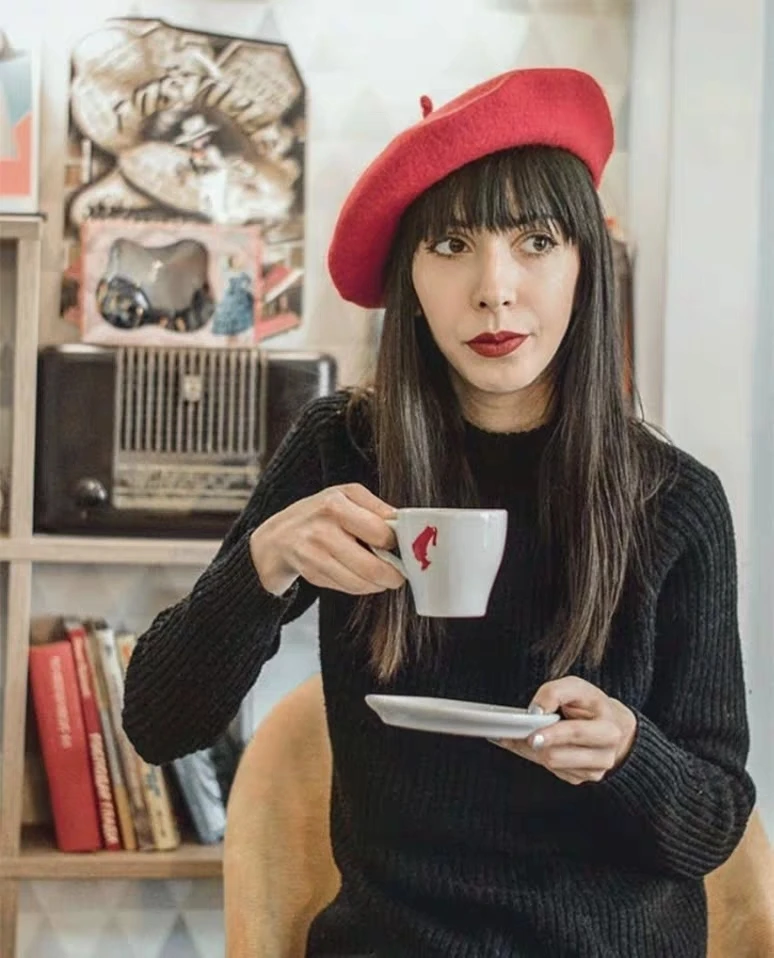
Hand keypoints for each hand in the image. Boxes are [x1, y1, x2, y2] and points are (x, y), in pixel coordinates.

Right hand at [250, 483, 405, 596]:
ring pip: (359, 582)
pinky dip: (359, 586)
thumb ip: (376, 508)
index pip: (380, 533)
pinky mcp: (311, 575)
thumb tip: (403, 525)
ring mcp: (313, 555)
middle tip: (399, 575)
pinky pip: (346, 588)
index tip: (401, 546)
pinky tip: (360, 577)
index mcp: (335, 504)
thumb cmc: (320, 513)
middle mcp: (321, 530)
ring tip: (383, 577)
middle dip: (392, 575)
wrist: (277, 536)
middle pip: (371, 566)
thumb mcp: (346, 496)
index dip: (396, 543)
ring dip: (377, 584)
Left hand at [491, 676, 636, 784]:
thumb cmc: (591, 705)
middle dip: (533, 744)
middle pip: (557, 756)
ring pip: (550, 764)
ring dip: (530, 750)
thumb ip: (555, 693)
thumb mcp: (577, 688)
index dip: (551, 733)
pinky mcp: (580, 778)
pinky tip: (533, 743)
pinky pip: (551, 770)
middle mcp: (605, 756)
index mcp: (608, 730)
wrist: (611, 725)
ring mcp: (593, 771)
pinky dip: (536, 756)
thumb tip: (535, 711)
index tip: (532, 733)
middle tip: (513, 733)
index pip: (575, 733)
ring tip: (521, 734)